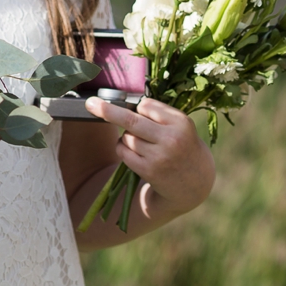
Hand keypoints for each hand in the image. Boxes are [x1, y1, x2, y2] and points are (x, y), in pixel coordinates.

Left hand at [85, 96, 215, 217]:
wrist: (194, 183)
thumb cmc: (183, 146)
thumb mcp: (181, 127)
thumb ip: (159, 114)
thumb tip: (121, 104)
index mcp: (181, 123)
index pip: (146, 106)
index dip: (141, 109)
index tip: (140, 110)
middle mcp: (171, 139)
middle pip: (130, 119)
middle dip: (108, 110)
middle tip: (91, 103)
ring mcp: (159, 156)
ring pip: (126, 136)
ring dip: (127, 137)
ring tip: (145, 144)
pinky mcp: (148, 170)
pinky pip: (123, 151)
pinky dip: (123, 148)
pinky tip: (136, 153)